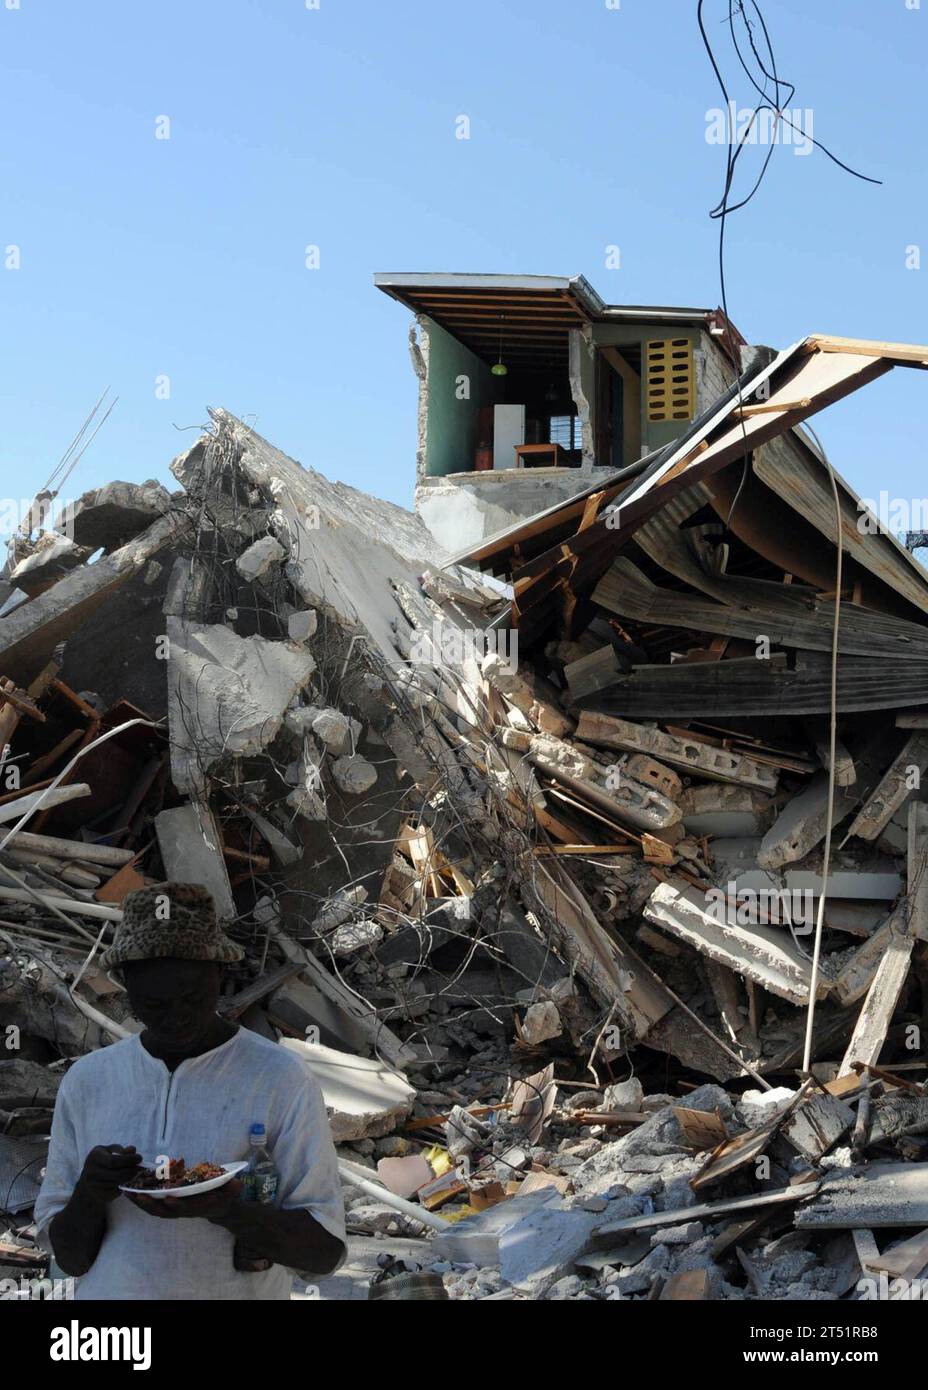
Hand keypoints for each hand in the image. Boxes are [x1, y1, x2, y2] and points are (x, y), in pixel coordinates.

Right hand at [76, 1145, 141, 1204]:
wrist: (89, 1178)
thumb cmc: (103, 1160)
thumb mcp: (109, 1150)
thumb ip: (120, 1149)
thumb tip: (132, 1150)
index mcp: (94, 1157)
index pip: (113, 1161)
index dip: (128, 1160)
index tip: (139, 1158)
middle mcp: (91, 1172)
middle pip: (117, 1174)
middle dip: (132, 1171)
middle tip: (140, 1168)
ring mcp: (94, 1186)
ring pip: (117, 1184)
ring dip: (129, 1179)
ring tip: (134, 1173)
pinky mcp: (99, 1196)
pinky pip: (116, 1192)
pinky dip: (123, 1187)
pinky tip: (125, 1181)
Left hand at [127, 1178, 242, 1221]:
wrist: (219, 1207)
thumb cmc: (224, 1196)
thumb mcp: (231, 1191)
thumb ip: (232, 1188)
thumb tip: (236, 1185)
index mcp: (197, 1207)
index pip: (186, 1209)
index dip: (177, 1205)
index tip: (168, 1199)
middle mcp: (183, 1210)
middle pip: (163, 1211)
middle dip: (149, 1204)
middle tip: (137, 1195)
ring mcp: (174, 1209)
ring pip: (154, 1209)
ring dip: (140, 1202)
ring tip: (126, 1191)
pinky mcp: (169, 1205)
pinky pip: (153, 1204)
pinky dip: (141, 1199)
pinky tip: (131, 1190)